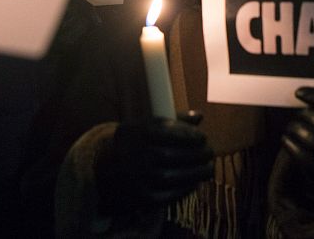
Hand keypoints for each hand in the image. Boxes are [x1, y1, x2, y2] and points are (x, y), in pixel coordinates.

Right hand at [96, 117, 212, 215]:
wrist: (103, 170)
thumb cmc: (133, 144)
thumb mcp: (145, 126)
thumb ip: (172, 121)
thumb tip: (199, 116)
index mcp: (137, 133)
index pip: (171, 133)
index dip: (191, 136)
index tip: (203, 138)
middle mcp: (137, 155)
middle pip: (176, 156)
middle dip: (198, 155)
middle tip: (210, 153)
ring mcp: (139, 178)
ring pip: (175, 177)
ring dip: (197, 173)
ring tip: (208, 168)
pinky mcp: (142, 197)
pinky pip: (170, 195)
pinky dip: (186, 189)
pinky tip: (194, 182)